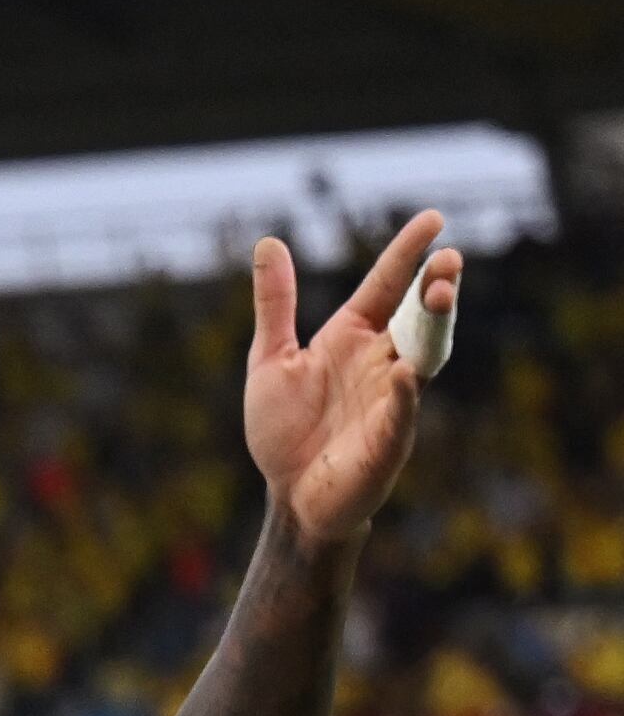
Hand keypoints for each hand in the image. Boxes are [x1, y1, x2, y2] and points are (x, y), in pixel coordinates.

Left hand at [243, 209, 462, 549]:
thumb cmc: (285, 431)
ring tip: (439, 293)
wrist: (289, 497)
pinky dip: (403, 395)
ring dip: (433, 327)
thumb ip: (275, 305)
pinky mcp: (386, 442)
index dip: (407, 254)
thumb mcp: (270, 359)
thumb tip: (267, 242)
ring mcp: (389, 401)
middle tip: (447, 259)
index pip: (386, 286)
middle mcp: (380, 362)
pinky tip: (404, 374)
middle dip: (434, 288)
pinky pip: (400, 415)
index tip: (433, 219)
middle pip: (416, 316)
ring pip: (422, 357)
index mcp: (353, 338)